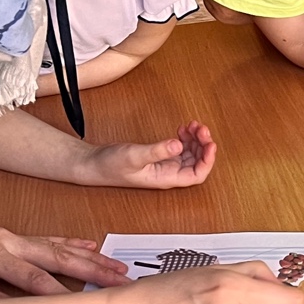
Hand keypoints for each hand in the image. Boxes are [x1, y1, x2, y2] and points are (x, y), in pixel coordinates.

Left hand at [0, 198, 128, 298]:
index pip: (31, 277)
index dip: (57, 292)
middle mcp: (3, 240)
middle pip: (55, 256)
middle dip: (90, 269)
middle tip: (122, 279)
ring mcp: (7, 237)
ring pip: (56, 248)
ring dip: (88, 258)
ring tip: (118, 267)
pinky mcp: (6, 238)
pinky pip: (46, 242)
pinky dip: (70, 246)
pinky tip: (89, 249)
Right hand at [80, 120, 217, 188]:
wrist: (94, 164)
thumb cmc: (110, 166)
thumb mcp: (134, 156)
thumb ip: (157, 151)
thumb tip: (179, 145)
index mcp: (166, 178)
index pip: (197, 175)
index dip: (208, 161)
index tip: (210, 144)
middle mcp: (168, 173)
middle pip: (197, 162)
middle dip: (203, 145)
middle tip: (200, 128)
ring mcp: (164, 165)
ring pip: (190, 154)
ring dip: (195, 140)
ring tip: (192, 125)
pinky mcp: (158, 157)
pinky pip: (179, 148)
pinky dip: (185, 138)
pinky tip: (181, 129)